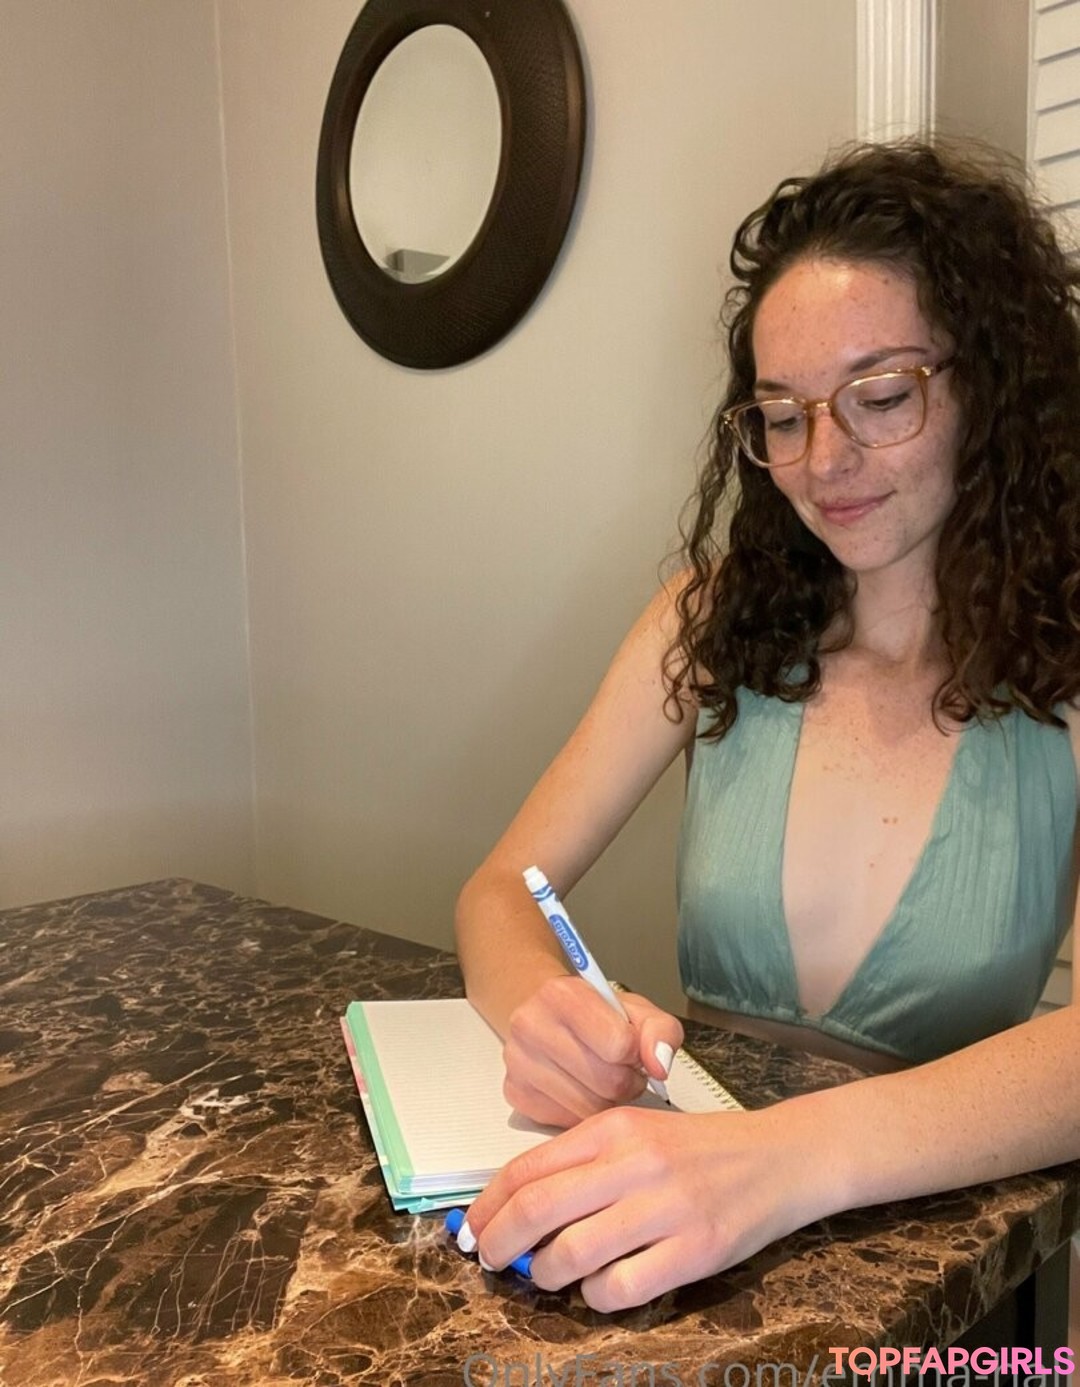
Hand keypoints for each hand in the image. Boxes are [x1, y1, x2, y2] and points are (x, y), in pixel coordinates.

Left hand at [463, 1097, 841, 1311]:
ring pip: (573, 1253)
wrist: (779, 1156)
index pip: (527, 1168)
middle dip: (501, 1242)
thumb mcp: (637, 1132)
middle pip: (538, 1209)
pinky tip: (600, 1286)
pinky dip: (596, 1296)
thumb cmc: (698, 1148)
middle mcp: (635, 1163)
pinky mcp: (695, 1251)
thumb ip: (583, 1162)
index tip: (472, 1229)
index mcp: (613, 1128)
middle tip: (491, 1260)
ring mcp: (666, 1208)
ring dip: (546, 1273)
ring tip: (549, 1274)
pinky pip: (621, 1288)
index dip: (488, 1205)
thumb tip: (518, 1209)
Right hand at [502, 975, 683, 1127]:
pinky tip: (581, 1089)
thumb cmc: (595, 1014)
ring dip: (607, 1101)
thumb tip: (659, 1065)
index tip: (631, 1049)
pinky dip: (582, 1113)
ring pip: (588, 1108)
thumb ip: (660, 1031)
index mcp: (562, 994)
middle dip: (626, 1081)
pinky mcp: (515, 1093)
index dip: (635, 1054)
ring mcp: (518, 1060)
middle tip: (622, 1069)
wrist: (549, 1014)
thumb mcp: (636, 1010)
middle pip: (606, 1081)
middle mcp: (531, 1023)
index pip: (618, 1044)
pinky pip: (567, 1122)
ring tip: (604, 1079)